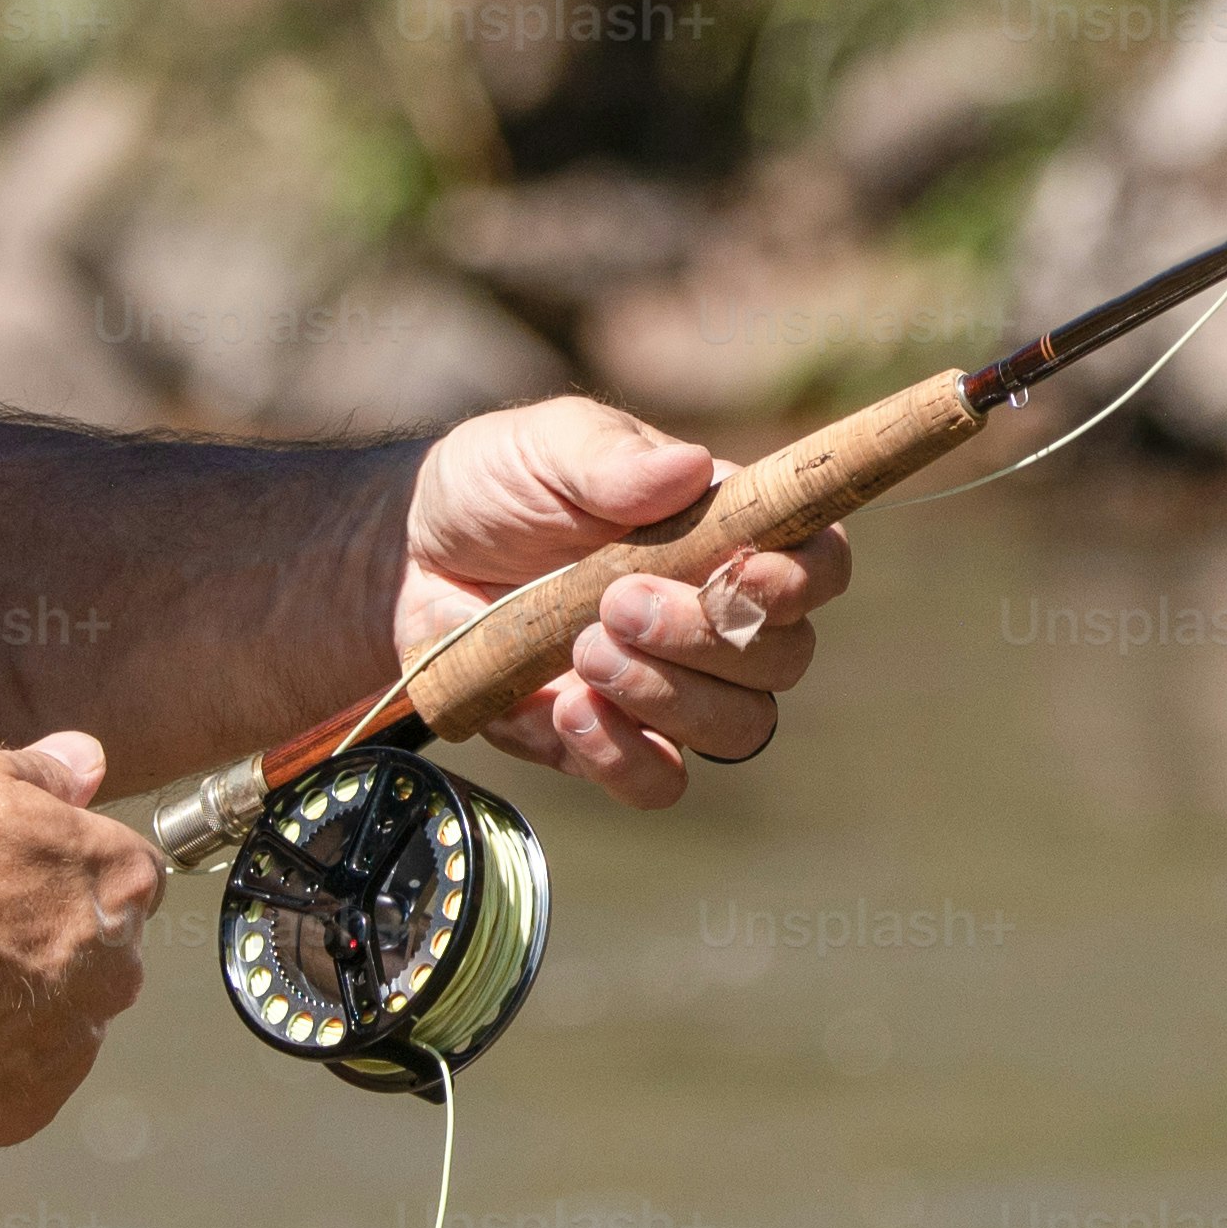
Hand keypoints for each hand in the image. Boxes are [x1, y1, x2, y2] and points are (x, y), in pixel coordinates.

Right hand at [0, 732, 158, 1149]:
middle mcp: (118, 969)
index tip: (16, 878)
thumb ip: (41, 771)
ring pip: (65, 1019)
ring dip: (23, 1006)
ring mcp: (74, 1045)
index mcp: (118, 880)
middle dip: (51, 941)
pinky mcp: (28, 1108)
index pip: (127, 875)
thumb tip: (89, 761)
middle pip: (103, 951)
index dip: (68, 873)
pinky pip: (22, 1080)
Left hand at [397, 395, 849, 809]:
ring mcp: (671, 685)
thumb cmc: (496, 485)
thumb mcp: (544, 446)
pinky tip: (566, 709)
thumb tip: (685, 468)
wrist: (408, 557)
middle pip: (783, 658)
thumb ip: (610, 458)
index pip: (818, 563)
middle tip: (616, 601)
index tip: (741, 574)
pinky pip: (659, 782)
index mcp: (726, 531)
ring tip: (583, 649)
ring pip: (738, 727)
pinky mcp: (610, 741)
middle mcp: (716, 615)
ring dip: (670, 696)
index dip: (802, 579)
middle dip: (709, 637)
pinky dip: (623, 756)